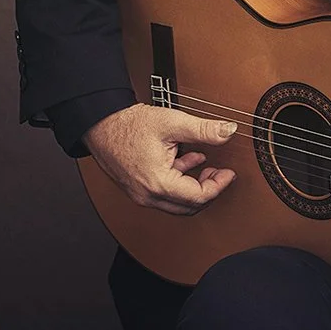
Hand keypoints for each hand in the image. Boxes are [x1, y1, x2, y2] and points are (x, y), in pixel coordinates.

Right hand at [82, 102, 237, 215]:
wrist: (101, 124)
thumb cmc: (130, 125)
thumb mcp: (173, 123)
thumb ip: (204, 130)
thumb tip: (229, 131)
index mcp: (158, 183)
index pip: (198, 197)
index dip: (219, 185)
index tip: (229, 173)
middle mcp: (148, 195)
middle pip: (189, 206)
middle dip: (209, 190)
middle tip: (221, 172)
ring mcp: (141, 195)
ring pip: (177, 203)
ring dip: (195, 187)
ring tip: (207, 166)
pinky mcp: (137, 189)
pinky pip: (165, 195)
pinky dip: (181, 183)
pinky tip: (187, 162)